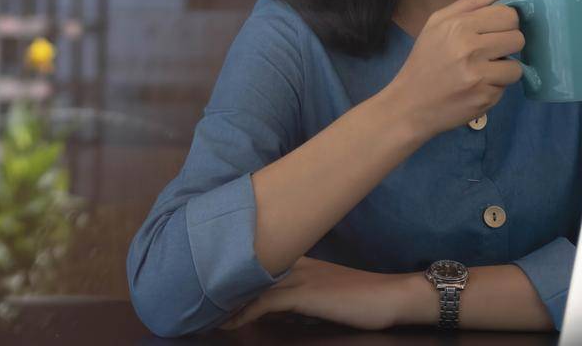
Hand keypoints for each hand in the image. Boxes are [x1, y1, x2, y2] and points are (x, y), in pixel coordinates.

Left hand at [220, 256, 420, 330]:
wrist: (390, 296)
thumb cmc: (359, 298)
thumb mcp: (321, 295)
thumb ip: (293, 297)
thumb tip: (268, 308)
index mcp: (296, 259)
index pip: (253, 260)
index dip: (228, 272)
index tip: (206, 284)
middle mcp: (292, 262)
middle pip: (243, 267)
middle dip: (217, 282)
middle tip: (191, 296)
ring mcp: (297, 275)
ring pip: (248, 282)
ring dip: (223, 298)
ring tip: (200, 311)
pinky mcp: (303, 293)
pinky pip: (263, 302)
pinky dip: (242, 312)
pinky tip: (227, 322)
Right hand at [380, 0, 524, 137]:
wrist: (409, 104)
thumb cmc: (424, 60)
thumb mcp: (437, 23)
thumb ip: (471, 3)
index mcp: (459, 25)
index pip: (508, 15)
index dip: (505, 23)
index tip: (494, 31)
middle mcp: (471, 48)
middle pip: (518, 38)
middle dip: (507, 45)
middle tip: (489, 52)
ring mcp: (479, 75)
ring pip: (517, 65)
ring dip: (504, 69)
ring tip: (484, 71)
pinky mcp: (485, 97)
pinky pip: (506, 87)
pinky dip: (495, 86)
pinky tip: (477, 87)